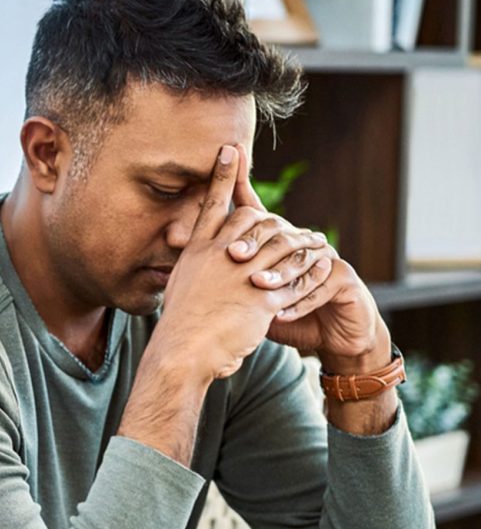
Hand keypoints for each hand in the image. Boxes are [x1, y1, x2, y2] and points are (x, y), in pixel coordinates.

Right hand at [157, 145, 332, 382]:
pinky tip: (324, 265)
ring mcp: (242, 273)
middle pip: (254, 220)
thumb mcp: (179, 286)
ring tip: (318, 240)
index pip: (213, 204)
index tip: (232, 149)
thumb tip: (191, 260)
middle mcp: (220, 254)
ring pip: (281, 246)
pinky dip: (311, 271)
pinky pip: (293, 278)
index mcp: (199, 251)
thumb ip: (193, 268)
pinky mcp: (262, 298)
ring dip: (303, 241)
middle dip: (275, 216)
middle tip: (294, 223)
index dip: (223, 176)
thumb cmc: (179, 326)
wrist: (183, 352)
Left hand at [228, 144, 389, 370]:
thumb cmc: (284, 315)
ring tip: (256, 286)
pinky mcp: (345, 277)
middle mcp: (303, 241)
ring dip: (277, 273)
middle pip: (277, 231)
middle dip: (255, 242)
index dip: (239, 197)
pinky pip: (321, 284)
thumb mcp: (250, 297)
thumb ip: (226, 276)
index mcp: (277, 242)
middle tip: (233, 255)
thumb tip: (183, 257)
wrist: (330, 338)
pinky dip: (300, 300)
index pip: (256, 213)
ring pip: (299, 258)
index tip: (220, 190)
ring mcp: (325, 256)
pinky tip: (282, 313)